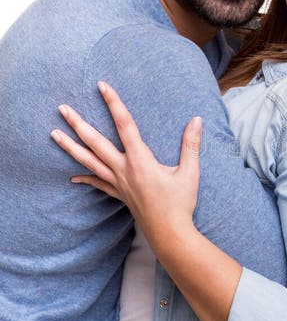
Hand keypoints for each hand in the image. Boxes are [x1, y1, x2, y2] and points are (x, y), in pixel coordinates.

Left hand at [51, 81, 201, 246]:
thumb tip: (197, 120)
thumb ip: (191, 144)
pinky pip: (97, 184)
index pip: (124, 125)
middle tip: (62, 108)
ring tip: (54, 134)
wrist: (170, 233)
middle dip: (78, 124)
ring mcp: (118, 183)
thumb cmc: (181, 203)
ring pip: (89, 161)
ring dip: (70, 147)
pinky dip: (84, 179)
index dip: (113, 103)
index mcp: (140, 160)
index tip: (102, 86)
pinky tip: (72, 177)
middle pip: (95, 142)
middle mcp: (124, 169)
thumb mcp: (190, 172)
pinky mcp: (119, 195)